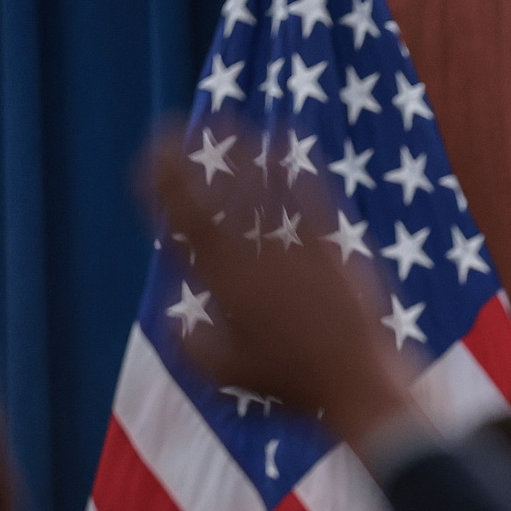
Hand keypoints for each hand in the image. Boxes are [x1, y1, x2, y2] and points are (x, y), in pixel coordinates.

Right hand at [143, 119, 421, 447]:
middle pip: (220, 195)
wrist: (359, 386)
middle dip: (193, 158)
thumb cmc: (292, 387)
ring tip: (225, 123)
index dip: (164, 184)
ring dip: (241, 151)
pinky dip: (293, 163)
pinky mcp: (337, 246)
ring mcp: (300, 248)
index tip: (151, 158)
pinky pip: (310, 193)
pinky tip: (283, 141)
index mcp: (225, 284)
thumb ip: (190, 340)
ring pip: (263, 187)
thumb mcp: (224, 373)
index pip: (185, 220)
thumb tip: (175, 313)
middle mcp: (259, 257)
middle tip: (174, 129)